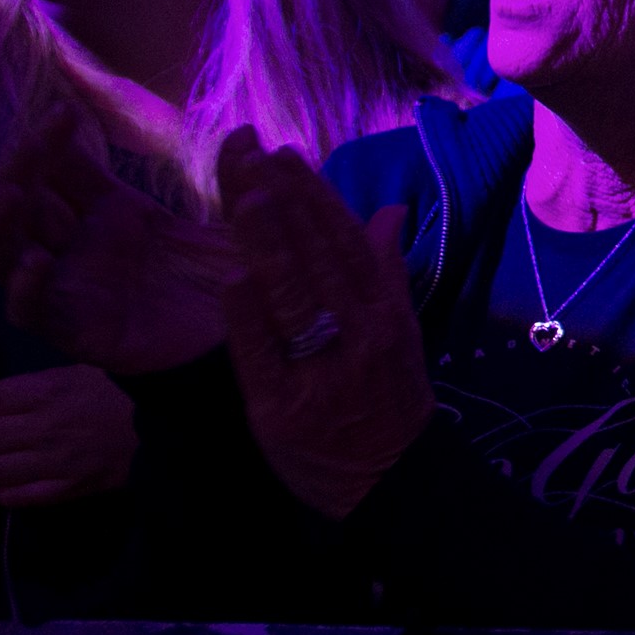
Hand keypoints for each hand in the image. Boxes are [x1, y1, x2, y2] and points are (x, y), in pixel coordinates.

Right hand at [0, 105, 231, 372]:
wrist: (250, 347)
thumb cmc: (242, 282)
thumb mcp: (247, 225)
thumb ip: (242, 181)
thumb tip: (247, 132)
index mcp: (116, 212)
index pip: (62, 167)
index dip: (52, 139)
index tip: (65, 110)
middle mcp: (86, 245)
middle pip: (27, 200)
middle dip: (21, 167)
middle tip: (38, 141)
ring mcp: (77, 286)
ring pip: (10, 252)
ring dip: (1, 223)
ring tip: (13, 194)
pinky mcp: (79, 329)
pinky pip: (32, 311)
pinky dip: (24, 288)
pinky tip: (38, 262)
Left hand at [0, 365, 137, 508]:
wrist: (174, 424)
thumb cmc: (131, 391)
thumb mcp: (88, 370)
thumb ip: (44, 384)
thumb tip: (12, 397)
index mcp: (48, 392)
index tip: (3, 404)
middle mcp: (42, 429)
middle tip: (7, 431)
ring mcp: (52, 463)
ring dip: (0, 461)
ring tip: (19, 455)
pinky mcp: (66, 490)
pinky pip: (13, 497)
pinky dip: (12, 489)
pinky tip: (28, 477)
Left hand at [216, 127, 430, 519]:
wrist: (388, 478)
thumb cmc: (388, 398)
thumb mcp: (400, 330)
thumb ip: (387, 270)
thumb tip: (389, 211)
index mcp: (382, 311)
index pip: (347, 242)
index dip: (315, 197)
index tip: (286, 156)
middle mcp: (357, 333)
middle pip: (320, 260)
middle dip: (289, 207)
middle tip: (259, 159)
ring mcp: (321, 370)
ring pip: (295, 298)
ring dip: (273, 247)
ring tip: (250, 199)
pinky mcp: (282, 407)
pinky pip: (265, 356)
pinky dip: (250, 318)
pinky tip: (233, 280)